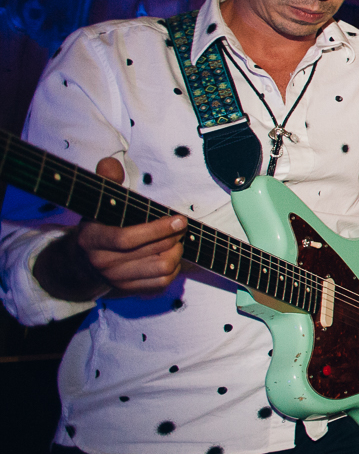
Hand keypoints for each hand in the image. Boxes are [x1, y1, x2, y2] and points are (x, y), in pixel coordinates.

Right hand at [37, 157, 186, 298]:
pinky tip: (172, 255)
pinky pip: (161, 283)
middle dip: (173, 238)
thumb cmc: (98, 227)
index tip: (179, 220)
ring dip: (176, 253)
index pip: (126, 238)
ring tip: (178, 240)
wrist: (81, 264)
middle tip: (181, 226)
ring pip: (160, 269)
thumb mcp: (98, 204)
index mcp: (92, 239)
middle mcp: (103, 263)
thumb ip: (106, 182)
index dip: (157, 229)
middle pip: (151, 254)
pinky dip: (174, 269)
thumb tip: (110, 163)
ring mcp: (117, 280)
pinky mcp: (130, 290)